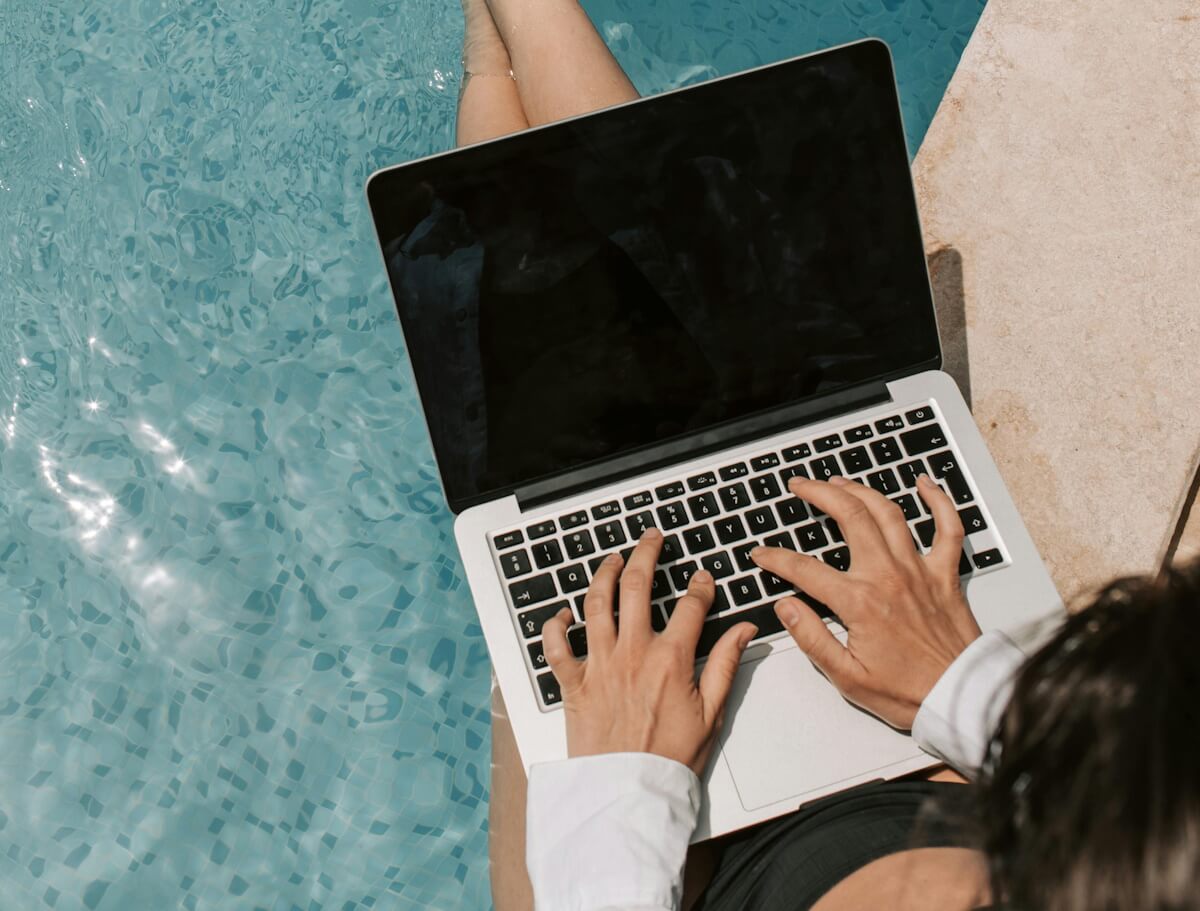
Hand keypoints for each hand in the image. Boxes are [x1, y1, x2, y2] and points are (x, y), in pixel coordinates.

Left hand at [541, 528, 757, 776]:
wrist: (630, 792)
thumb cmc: (670, 758)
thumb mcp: (712, 712)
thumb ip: (727, 665)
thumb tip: (745, 631)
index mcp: (671, 659)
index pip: (690, 605)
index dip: (700, 585)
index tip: (702, 578)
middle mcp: (632, 653)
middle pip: (638, 586)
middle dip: (646, 554)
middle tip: (651, 539)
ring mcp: (599, 665)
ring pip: (595, 603)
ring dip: (603, 574)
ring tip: (612, 559)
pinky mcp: (573, 683)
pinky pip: (556, 645)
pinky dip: (555, 625)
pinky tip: (563, 613)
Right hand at [751, 474, 981, 728]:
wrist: (961, 698)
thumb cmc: (909, 692)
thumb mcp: (847, 676)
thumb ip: (811, 637)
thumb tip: (786, 607)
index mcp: (860, 602)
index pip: (805, 568)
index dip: (776, 558)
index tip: (762, 554)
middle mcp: (889, 576)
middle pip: (849, 516)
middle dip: (819, 493)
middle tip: (800, 485)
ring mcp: (919, 570)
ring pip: (888, 513)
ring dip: (860, 490)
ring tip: (839, 481)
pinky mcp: (946, 574)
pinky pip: (948, 527)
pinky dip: (938, 501)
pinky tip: (925, 483)